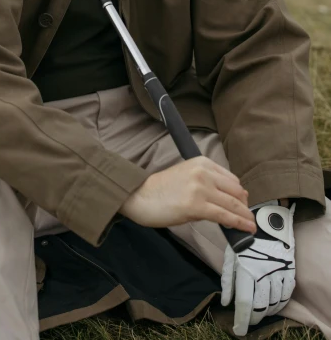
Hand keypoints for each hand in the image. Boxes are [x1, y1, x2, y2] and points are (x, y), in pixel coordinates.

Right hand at [120, 156, 256, 232]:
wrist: (140, 195)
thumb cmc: (160, 189)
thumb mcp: (186, 176)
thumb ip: (206, 183)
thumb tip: (225, 201)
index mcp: (202, 162)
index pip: (231, 179)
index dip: (239, 194)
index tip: (243, 204)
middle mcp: (204, 172)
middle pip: (235, 191)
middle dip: (244, 206)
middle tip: (248, 217)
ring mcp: (201, 188)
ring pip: (233, 204)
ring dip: (245, 216)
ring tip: (251, 225)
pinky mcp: (197, 206)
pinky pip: (224, 215)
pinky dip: (238, 223)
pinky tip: (245, 228)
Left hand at [221, 200, 295, 335]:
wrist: (268, 221)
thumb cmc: (245, 237)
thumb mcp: (232, 254)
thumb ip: (228, 279)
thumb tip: (225, 302)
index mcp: (247, 269)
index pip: (244, 301)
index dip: (241, 318)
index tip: (238, 329)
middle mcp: (263, 274)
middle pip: (261, 306)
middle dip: (254, 317)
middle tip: (249, 320)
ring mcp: (278, 272)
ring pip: (274, 302)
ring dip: (267, 311)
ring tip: (259, 312)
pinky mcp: (289, 270)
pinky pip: (286, 293)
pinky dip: (280, 302)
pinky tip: (273, 304)